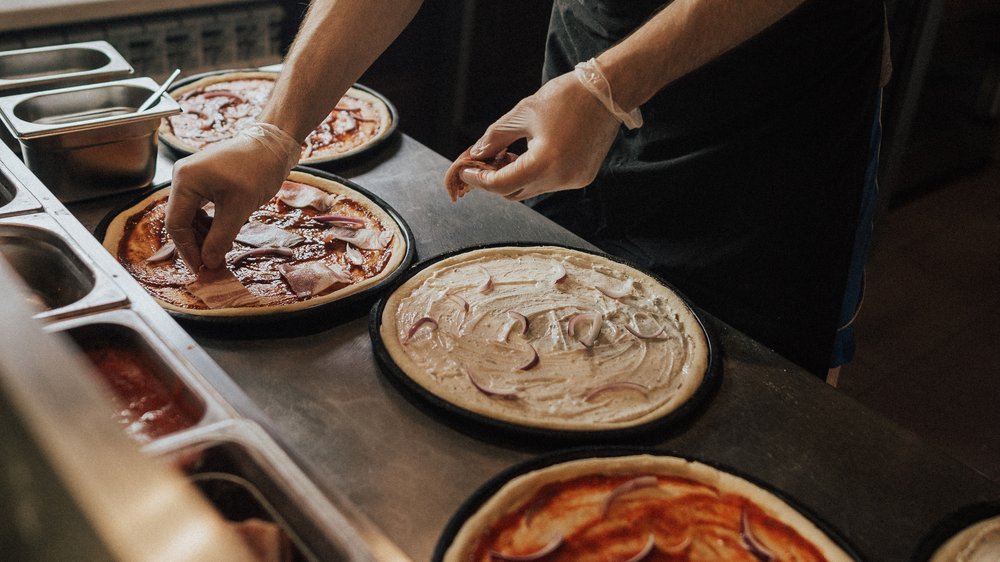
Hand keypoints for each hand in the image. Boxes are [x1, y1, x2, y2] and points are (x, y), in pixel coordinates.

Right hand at [166, 124, 299, 269]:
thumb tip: (209, 264)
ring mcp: (193, 179)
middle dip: (196, 245)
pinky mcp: (205, 181)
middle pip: (181, 221)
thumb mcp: (239, 208)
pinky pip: (201, 209)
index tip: (201, 269)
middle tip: (212, 265)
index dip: (187, 250)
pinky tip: (225, 237)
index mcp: (185, 181)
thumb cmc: (257, 170)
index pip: (176, 224)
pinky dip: (211, 225)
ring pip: (191, 217)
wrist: (273, 145)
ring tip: (222, 252)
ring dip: (205, 237)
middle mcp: (183, 178)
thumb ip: (221, 238)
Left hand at [454, 72, 620, 201]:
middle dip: (494, 180)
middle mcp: (561, 179)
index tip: (465, 170)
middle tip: (482, 161)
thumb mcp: (523, 113)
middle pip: (515, 192)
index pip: (501, 184)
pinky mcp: (582, 177)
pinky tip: (529, 155)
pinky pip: (549, 183)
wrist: (609, 92)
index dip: (479, 179)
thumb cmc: (566, 97)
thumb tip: (475, 154)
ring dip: (515, 177)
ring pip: (532, 189)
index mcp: (545, 163)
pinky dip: (535, 174)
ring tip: (506, 154)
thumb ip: (495, 138)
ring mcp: (574, 181)